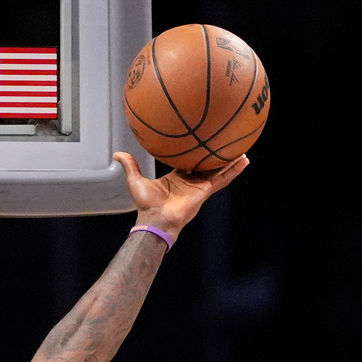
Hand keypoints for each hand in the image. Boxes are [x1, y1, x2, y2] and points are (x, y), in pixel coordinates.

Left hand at [113, 152, 248, 240]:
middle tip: (224, 143)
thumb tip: (118, 154)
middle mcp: (190, 181)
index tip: (200, 143)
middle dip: (215, 156)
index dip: (194, 153)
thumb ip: (130, 166)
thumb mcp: (136, 180)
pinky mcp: (206, 190)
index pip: (188, 163)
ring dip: (230, 161)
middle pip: (206, 165)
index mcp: (176, 178)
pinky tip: (244, 160)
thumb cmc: (146, 204)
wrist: (156, 219)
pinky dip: (234, 170)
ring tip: (241, 149)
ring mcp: (199, 186)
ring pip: (218, 170)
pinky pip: (222, 178)